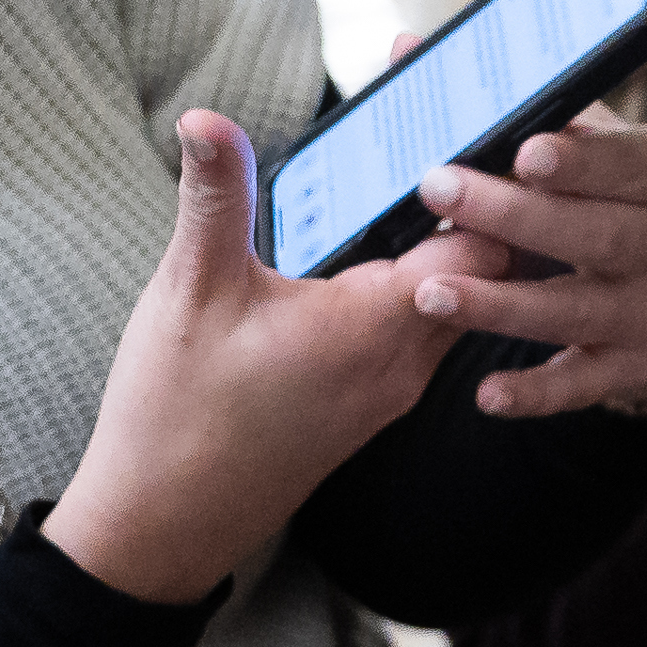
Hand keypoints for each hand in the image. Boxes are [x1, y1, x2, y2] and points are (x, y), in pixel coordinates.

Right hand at [49, 111, 489, 600]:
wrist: (162, 529)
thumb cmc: (176, 415)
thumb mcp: (190, 291)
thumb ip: (215, 199)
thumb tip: (207, 117)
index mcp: (374, 329)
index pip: (480, 246)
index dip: (484, 180)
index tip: (476, 123)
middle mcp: (404, 364)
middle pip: (484, 269)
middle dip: (475, 199)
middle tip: (459, 126)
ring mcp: (391, 388)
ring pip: (454, 301)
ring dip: (446, 241)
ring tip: (425, 171)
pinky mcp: (369, 401)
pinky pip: (421, 328)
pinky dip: (418, 281)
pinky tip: (380, 243)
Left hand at [407, 113, 646, 414]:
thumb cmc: (631, 203)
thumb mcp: (608, 148)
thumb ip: (525, 105)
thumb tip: (408, 48)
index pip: (627, 162)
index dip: (578, 159)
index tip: (524, 149)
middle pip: (591, 233)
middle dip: (510, 214)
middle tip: (435, 189)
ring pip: (574, 310)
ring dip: (500, 304)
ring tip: (430, 292)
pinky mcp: (633, 369)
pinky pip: (581, 385)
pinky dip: (536, 393)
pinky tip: (486, 394)